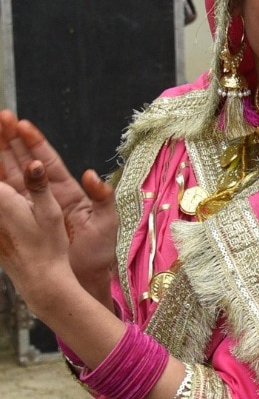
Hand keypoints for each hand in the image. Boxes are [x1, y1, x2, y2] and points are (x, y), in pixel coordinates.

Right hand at [0, 111, 115, 297]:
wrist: (85, 279)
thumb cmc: (99, 252)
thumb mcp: (107, 221)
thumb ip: (102, 196)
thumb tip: (91, 175)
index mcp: (68, 191)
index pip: (48, 160)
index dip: (35, 142)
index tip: (22, 123)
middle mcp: (47, 196)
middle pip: (25, 162)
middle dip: (11, 140)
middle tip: (0, 118)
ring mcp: (31, 208)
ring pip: (11, 177)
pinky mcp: (20, 222)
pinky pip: (4, 201)